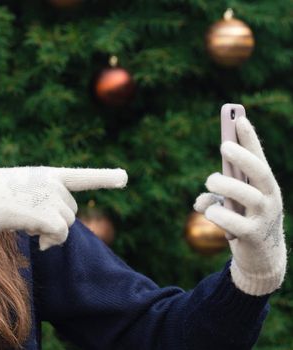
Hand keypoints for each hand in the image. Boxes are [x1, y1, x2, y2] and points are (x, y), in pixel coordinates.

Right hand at [0, 166, 126, 249]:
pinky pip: (60, 235)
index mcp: (50, 175)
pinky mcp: (49, 215)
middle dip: (56, 220)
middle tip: (32, 220)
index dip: (105, 178)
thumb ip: (44, 201)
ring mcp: (53, 199)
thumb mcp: (22, 190)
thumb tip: (53, 236)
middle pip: (71, 212)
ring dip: (50, 232)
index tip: (124, 178)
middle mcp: (56, 185)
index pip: (82, 176)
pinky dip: (50, 242)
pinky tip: (36, 240)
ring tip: (28, 225)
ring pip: (66, 225)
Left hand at [194, 117, 285, 295]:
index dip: (250, 139)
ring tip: (210, 181)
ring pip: (246, 195)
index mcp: (265, 185)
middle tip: (223, 146)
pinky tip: (209, 211)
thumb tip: (200, 202)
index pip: (259, 158)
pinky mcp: (253, 235)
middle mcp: (269, 197)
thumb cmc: (244, 221)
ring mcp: (264, 216)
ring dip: (224, 185)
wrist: (261, 257)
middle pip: (259, 172)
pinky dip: (217, 213)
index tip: (240, 119)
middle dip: (242, 156)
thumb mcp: (231, 205)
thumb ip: (215, 198)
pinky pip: (233, 221)